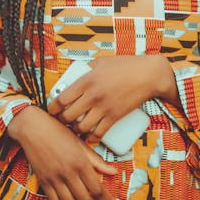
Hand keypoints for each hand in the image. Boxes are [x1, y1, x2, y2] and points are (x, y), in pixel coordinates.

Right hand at [8, 106, 116, 199]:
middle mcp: (67, 172)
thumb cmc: (58, 131)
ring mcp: (54, 178)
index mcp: (80, 162)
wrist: (33, 128)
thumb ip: (97, 160)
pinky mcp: (43, 181)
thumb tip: (114, 171)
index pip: (97, 189)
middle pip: (85, 199)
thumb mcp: (80, 143)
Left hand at [47, 54, 178, 141]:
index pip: (61, 99)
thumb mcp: (101, 62)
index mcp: (86, 80)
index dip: (52, 108)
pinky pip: (98, 133)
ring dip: (75, 130)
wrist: (148, 75)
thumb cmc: (125, 65)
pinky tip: (88, 136)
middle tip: (62, 120)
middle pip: (68, 116)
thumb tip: (74, 74)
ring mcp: (104, 108)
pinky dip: (91, 138)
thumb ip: (86, 68)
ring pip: (81, 127)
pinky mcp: (114, 117)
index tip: (51, 110)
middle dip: (62, 121)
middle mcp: (92, 96)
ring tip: (75, 128)